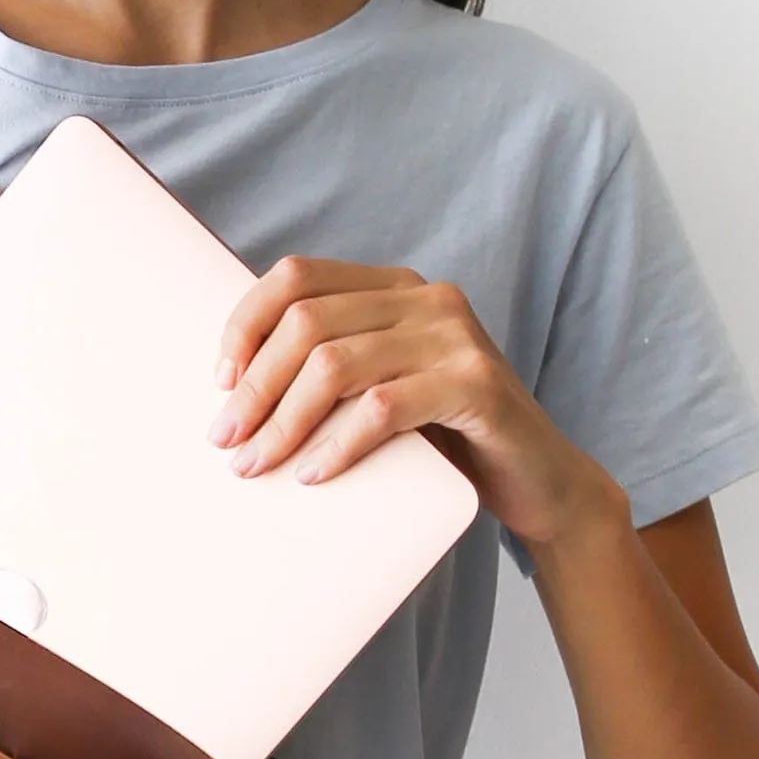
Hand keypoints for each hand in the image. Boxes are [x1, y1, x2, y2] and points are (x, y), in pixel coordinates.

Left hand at [210, 256, 620, 551]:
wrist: (538, 482)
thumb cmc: (445, 439)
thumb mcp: (381, 388)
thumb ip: (332, 368)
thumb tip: (232, 386)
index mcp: (395, 286)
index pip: (297, 276)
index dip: (246, 323)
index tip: (220, 380)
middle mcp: (426, 298)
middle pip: (307, 322)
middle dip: (254, 385)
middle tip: (226, 440)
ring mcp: (456, 336)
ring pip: (335, 364)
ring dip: (283, 420)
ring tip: (256, 463)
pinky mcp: (477, 385)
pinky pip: (382, 408)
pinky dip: (337, 444)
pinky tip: (314, 474)